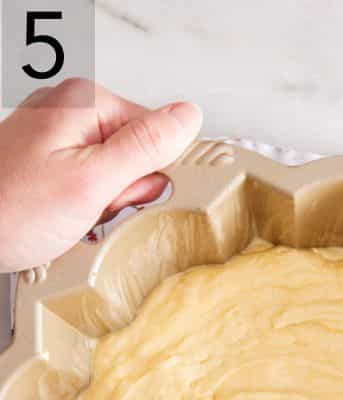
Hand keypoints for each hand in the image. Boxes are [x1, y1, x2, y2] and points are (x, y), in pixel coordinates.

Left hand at [0, 78, 201, 272]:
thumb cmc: (8, 211)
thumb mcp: (92, 181)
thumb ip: (146, 147)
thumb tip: (188, 117)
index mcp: (85, 102)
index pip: (158, 135)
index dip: (150, 175)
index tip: (125, 194)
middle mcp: (70, 112)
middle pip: (137, 157)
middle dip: (124, 194)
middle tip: (92, 207)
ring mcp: (57, 137)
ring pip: (116, 177)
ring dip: (104, 206)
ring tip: (74, 216)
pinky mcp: (49, 163)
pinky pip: (92, 187)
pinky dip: (86, 209)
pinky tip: (67, 218)